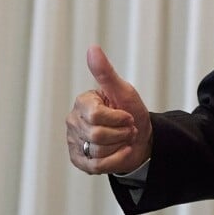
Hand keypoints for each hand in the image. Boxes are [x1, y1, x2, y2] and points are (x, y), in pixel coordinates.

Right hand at [66, 45, 152, 174]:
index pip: (96, 115)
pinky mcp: (78, 160)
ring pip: (97, 151)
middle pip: (97, 135)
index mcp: (82, 102)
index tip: (127, 115)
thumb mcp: (123, 91)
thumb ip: (106, 72)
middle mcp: (73, 121)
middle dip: (121, 134)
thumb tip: (92, 48)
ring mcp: (74, 141)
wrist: (140, 138)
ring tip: (123, 140)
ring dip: (119, 146)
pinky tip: (122, 152)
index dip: (118, 118)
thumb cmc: (130, 111)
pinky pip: (96, 166)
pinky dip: (115, 161)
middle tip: (128, 129)